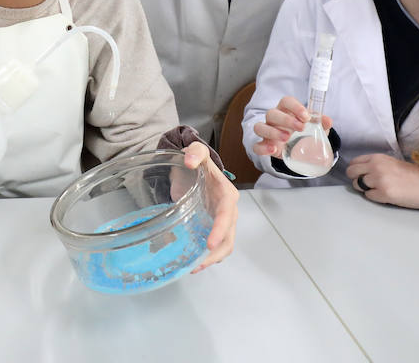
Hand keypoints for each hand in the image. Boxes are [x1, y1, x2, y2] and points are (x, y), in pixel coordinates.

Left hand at [182, 141, 237, 271]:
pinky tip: (193, 262)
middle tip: (199, 264)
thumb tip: (189, 161)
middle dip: (217, 253)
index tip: (210, 244)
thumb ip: (195, 152)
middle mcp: (228, 210)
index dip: (220, 230)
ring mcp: (221, 220)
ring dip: (213, 259)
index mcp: (227, 194)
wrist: (193, 166)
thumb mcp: (196, 151)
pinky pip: (215, 245)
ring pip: (225, 245)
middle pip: (229, 236)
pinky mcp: (212, 227)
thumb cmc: (197, 160)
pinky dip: (207, 257)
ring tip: (194, 267)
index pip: (227, 214)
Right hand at [251, 96, 332, 156]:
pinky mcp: (264, 145)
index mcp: (286, 110)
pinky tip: (273, 150)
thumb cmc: (303, 132)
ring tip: (286, 138)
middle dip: (286, 120)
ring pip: (260, 127)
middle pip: (272, 113)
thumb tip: (328, 121)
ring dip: (272, 132)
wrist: (296, 148)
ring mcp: (266, 131)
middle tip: (301, 128)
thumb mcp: (313, 127)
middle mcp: (273, 119)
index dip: (295, 107)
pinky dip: (263, 148)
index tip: (306, 116)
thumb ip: (320, 123)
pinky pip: (256, 146)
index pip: (286, 101)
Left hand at [346, 153, 418, 211]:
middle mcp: (376, 166)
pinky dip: (375, 197)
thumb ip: (375, 164)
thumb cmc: (413, 175)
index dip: (356, 170)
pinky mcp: (384, 194)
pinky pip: (368, 197)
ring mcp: (379, 180)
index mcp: (378, 157)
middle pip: (351, 173)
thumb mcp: (391, 162)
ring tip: (379, 189)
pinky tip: (386, 196)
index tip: (361, 175)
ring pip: (357, 186)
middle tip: (367, 184)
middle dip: (356, 179)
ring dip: (365, 189)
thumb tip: (359, 172)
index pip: (354, 162)